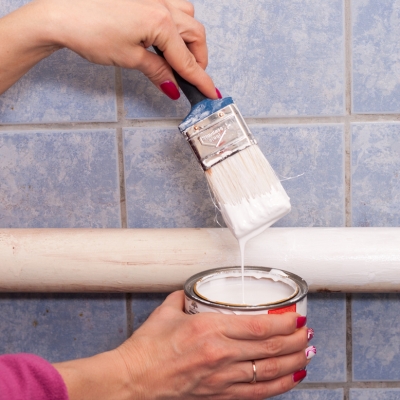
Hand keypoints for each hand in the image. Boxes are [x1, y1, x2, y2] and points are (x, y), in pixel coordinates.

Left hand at [0, 0, 216, 98]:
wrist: (62, 13)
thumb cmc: (90, 31)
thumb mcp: (129, 59)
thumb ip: (157, 71)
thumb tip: (172, 86)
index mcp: (161, 23)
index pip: (188, 59)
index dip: (201, 80)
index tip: (212, 92)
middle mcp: (162, 5)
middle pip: (195, 35)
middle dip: (198, 59)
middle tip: (191, 79)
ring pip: (187, 18)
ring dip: (189, 40)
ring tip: (177, 58)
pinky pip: (173, 7)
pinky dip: (176, 25)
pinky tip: (165, 38)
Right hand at [115, 291, 312, 398]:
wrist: (134, 380)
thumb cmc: (148, 347)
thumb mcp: (166, 311)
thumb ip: (184, 298)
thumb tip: (193, 292)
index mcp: (209, 329)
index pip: (259, 326)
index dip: (284, 322)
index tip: (296, 317)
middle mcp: (221, 354)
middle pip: (270, 349)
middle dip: (296, 340)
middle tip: (308, 332)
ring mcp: (222, 378)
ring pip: (269, 371)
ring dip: (294, 361)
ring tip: (308, 353)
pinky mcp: (219, 395)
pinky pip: (257, 392)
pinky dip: (278, 385)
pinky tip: (291, 378)